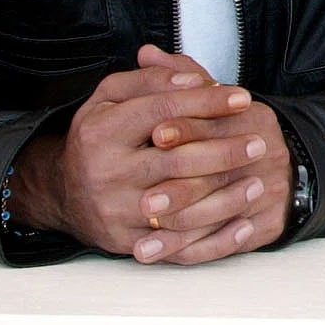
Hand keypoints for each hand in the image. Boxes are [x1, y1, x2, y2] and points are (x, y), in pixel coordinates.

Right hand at [8, 45, 272, 263]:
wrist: (64, 192)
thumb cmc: (101, 135)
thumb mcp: (112, 96)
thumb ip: (152, 79)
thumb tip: (193, 79)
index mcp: (101, 131)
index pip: (162, 111)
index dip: (206, 102)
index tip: (243, 98)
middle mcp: (105, 173)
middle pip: (176, 161)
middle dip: (225, 151)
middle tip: (260, 143)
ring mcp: (114, 211)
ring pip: (180, 207)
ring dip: (225, 198)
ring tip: (258, 182)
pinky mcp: (125, 242)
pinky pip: (175, 245)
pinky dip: (213, 239)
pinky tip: (243, 225)